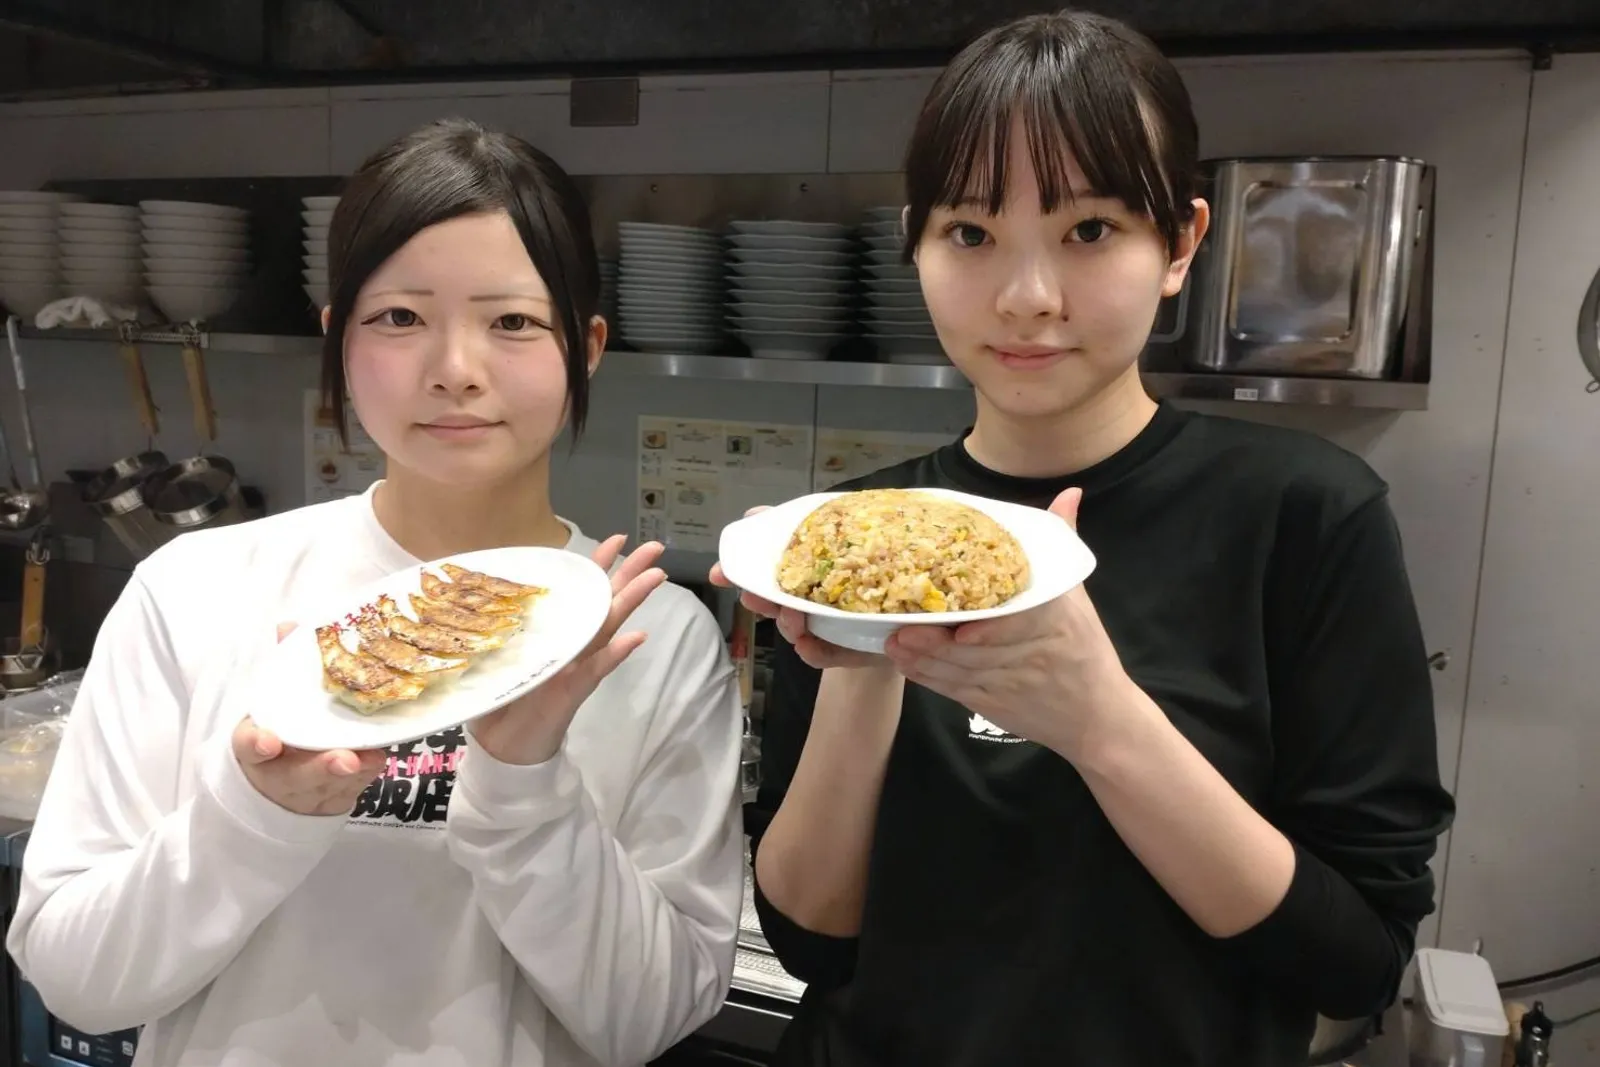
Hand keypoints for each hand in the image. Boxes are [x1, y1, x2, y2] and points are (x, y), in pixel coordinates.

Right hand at [234, 623, 387, 816]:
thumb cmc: (284, 729)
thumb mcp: (276, 700)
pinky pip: (354, 788)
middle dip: (321, 767)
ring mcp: (311, 790)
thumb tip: (289, 627)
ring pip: (331, 786)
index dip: (257, 744)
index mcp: (257, 745)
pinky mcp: (338, 797)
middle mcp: (282, 772)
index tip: (268, 742)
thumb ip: (282, 665)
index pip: (249, 746)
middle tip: (344, 758)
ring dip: (352, 774)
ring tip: (369, 759)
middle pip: (298, 775)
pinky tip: (378, 758)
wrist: (283, 783)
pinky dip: (366, 774)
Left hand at [470, 535, 666, 765]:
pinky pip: (596, 670)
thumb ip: (500, 633)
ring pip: (607, 629)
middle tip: (655, 548)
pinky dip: (616, 654)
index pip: (580, 595)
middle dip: (630, 574)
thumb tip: (491, 599)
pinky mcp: (571, 692)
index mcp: (555, 636)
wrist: (501, 753)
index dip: (597, 566)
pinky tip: (637, 637)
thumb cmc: (499, 705)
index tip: (616, 539)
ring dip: (631, 602)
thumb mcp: (494, 660)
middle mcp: (571, 648)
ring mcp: (575, 669)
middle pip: (605, 604)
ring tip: (654, 577)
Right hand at [709, 507, 881, 670]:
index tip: (718, 573)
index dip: (735, 573)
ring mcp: (822, 628)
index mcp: (799, 574)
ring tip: (792, 614)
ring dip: (787, 623)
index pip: (761, 572)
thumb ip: (797, 522)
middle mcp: (804, 602)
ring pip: (793, 629)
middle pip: (771, 603)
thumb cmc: (866, 566)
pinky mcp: (842, 650)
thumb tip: (754, 514)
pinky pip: (821, 654)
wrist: (903, 610)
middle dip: (758, 600)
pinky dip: (812, 650)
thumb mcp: (836, 533)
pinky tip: (808, 643)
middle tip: (752, 596)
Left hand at [881, 488, 1133, 760]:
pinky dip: (929, 678)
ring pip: (961, 672)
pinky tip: (905, 663)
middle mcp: (1031, 655)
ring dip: (924, 659)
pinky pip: (956, 691)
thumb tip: (1069, 493)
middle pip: (978, 651)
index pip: (1018, 624)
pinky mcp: (993, 706)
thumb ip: (1063, 544)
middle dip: (936, 641)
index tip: (956, 623)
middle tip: (901, 625)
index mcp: (1054, 623)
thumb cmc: (1085, 649)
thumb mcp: (1077, 598)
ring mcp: (1009, 685)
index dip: (986, 629)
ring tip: (893, 641)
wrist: (1096, 718)